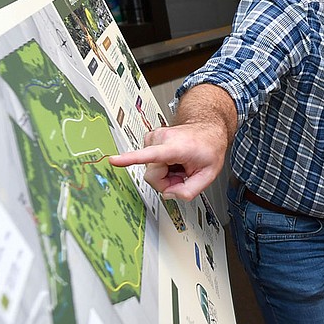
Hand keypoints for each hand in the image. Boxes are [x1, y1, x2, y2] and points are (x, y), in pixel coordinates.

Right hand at [109, 121, 227, 200]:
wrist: (207, 129)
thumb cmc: (208, 148)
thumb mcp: (208, 175)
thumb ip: (189, 191)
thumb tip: (168, 194)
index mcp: (176, 147)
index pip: (150, 155)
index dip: (130, 159)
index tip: (114, 160)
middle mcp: (161, 139)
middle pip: (152, 175)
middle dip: (166, 181)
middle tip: (181, 175)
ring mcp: (154, 137)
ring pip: (150, 170)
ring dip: (165, 173)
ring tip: (179, 165)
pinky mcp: (150, 139)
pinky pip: (149, 163)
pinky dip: (162, 166)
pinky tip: (173, 161)